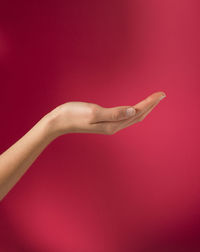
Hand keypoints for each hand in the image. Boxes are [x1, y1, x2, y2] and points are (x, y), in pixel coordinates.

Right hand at [47, 91, 165, 136]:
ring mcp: (109, 125)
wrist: (59, 121)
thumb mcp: (94, 113)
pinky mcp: (104, 121)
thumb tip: (132, 112)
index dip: (150, 103)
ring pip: (132, 117)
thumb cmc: (73, 115)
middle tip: (161, 95)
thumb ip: (114, 113)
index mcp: (113, 124)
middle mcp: (113, 126)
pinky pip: (125, 117)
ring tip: (152, 100)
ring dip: (143, 108)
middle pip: (137, 116)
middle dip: (150, 105)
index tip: (161, 94)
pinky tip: (134, 108)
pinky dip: (133, 111)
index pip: (137, 113)